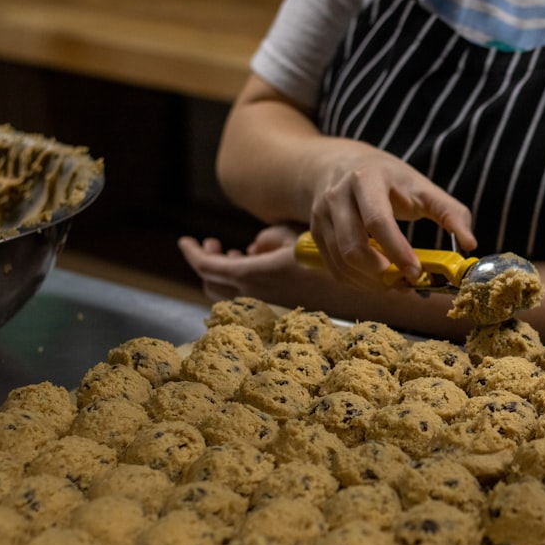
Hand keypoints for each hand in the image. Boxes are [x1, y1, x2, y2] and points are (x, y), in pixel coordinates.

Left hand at [177, 225, 320, 304]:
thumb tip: (255, 247)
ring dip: (223, 274)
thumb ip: (269, 238)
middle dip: (206, 262)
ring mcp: (268, 305)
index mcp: (254, 274)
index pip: (207, 267)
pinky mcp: (280, 309)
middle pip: (211, 284)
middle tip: (213, 244)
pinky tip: (258, 266)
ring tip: (235, 254)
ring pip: (228, 294)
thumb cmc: (329, 258)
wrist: (359, 290)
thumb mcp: (295, 236)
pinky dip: (241, 282)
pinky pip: (247, 297)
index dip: (192, 252)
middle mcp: (256, 294)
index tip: (185, 240)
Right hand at [308, 140, 475, 290]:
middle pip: (353, 247)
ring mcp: (321, 216)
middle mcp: (337, 196)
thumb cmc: (388, 179)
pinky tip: (377, 280)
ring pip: (341, 263)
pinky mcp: (315, 233)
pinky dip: (357, 282)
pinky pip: (334, 269)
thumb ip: (449, 211)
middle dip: (381, 273)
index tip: (416, 272)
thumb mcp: (420, 186)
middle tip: (406, 281)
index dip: (397, 251)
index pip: (377, 221)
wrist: (339, 165)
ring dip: (370, 282)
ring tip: (395, 283)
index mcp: (367, 179)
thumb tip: (470, 244)